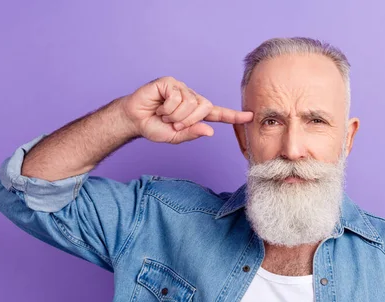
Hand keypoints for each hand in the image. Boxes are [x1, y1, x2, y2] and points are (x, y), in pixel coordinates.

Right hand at [121, 76, 252, 143]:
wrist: (134, 120)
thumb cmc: (154, 127)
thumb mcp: (174, 136)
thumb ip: (191, 133)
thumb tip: (210, 131)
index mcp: (195, 113)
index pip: (218, 114)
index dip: (233, 116)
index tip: (250, 116)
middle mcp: (192, 99)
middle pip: (204, 108)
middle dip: (188, 120)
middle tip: (173, 123)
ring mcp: (182, 89)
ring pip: (190, 103)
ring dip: (175, 115)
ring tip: (163, 114)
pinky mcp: (170, 82)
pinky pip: (177, 96)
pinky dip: (167, 106)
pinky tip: (159, 105)